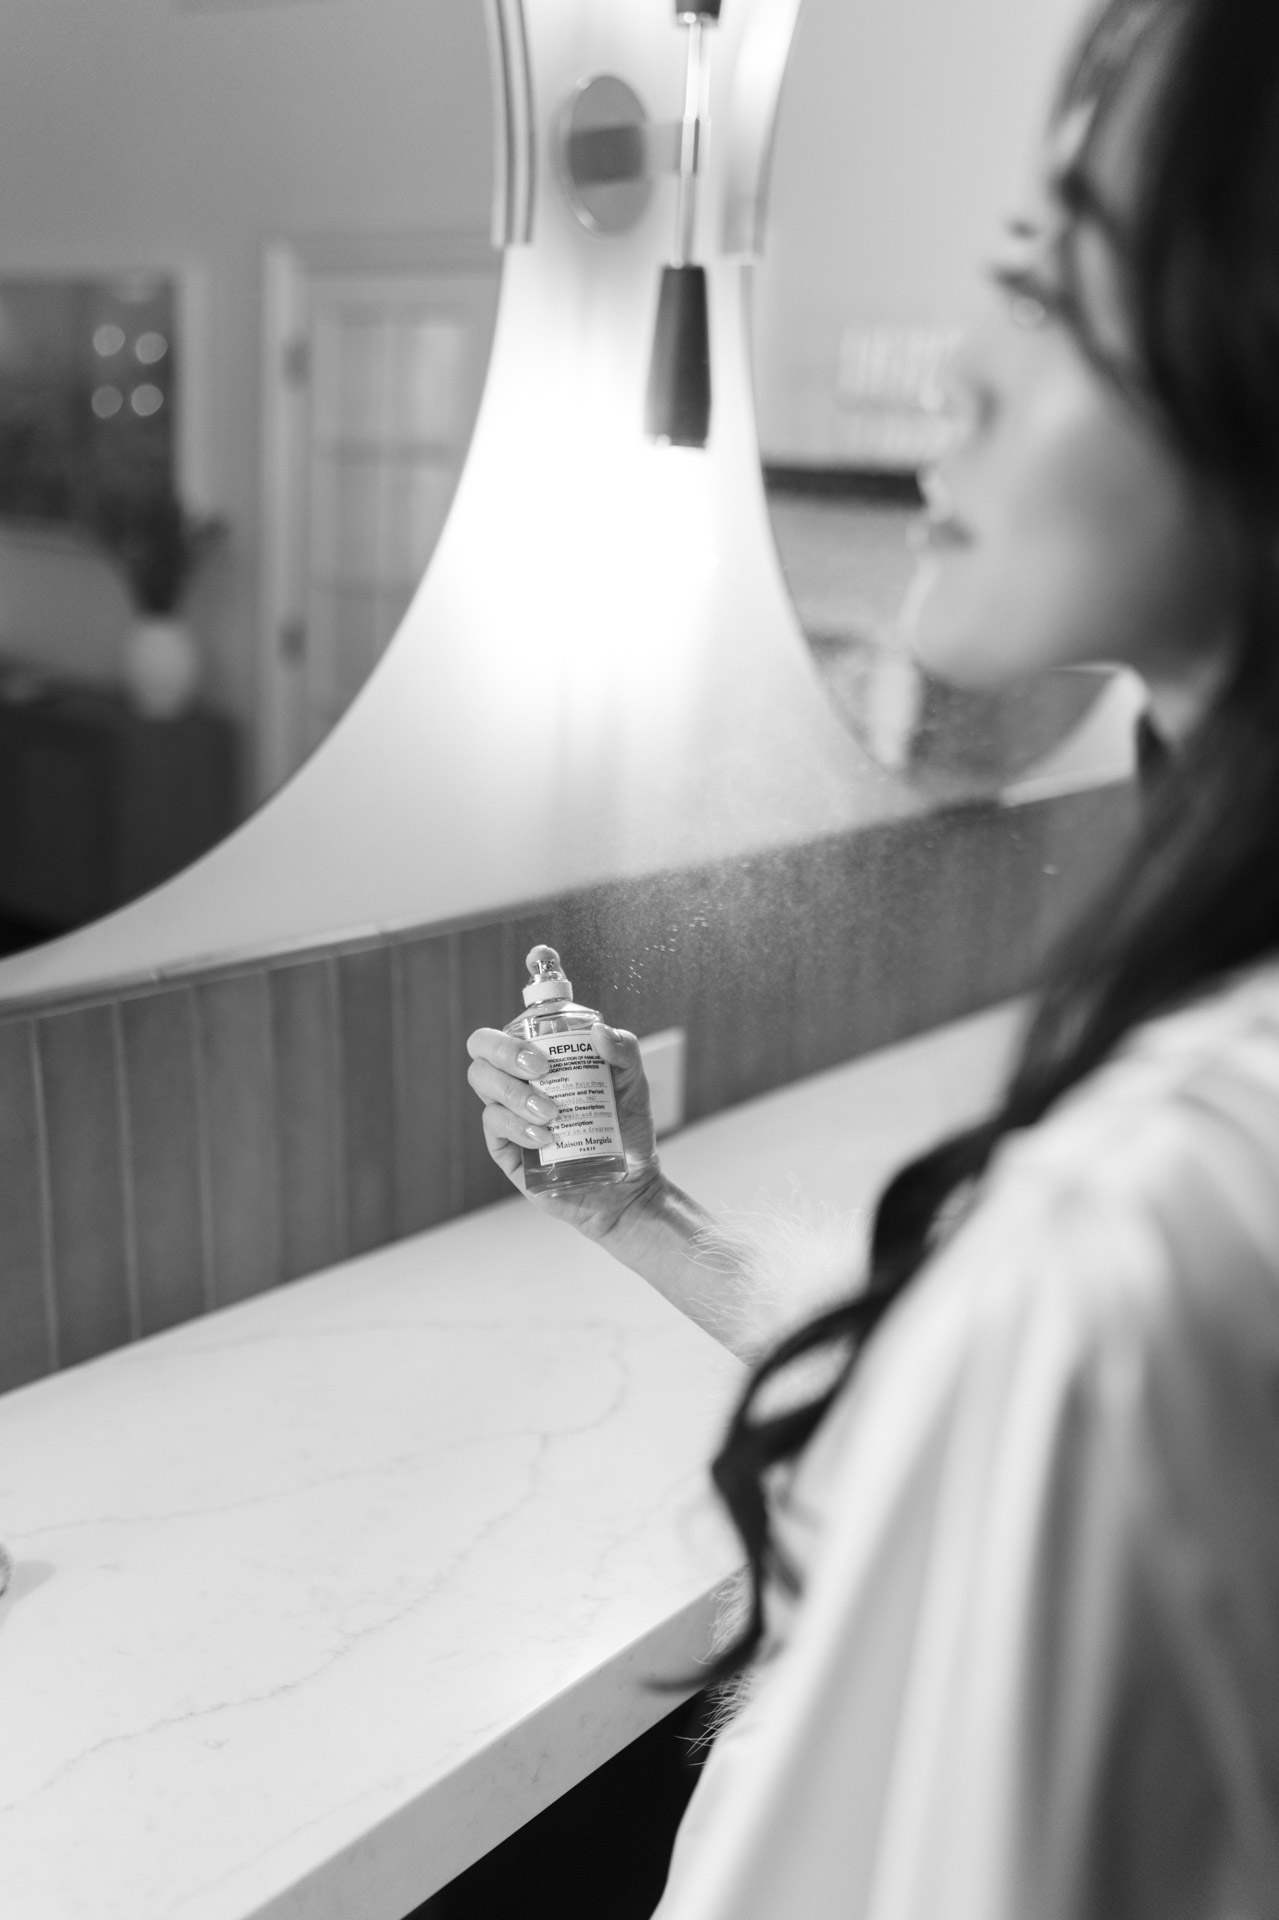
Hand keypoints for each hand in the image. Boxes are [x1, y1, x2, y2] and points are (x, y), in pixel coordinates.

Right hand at [465, 1023, 661, 1236]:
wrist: (630, 1183)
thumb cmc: (626, 1128)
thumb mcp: (634, 1083)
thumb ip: (625, 1050)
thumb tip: (597, 1031)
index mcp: (539, 1061)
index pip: (503, 1036)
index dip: (508, 1037)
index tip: (544, 1052)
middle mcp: (517, 1084)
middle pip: (481, 1056)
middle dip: (506, 1054)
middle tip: (541, 1071)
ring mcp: (509, 1117)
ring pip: (484, 1087)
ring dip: (514, 1094)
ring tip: (551, 1113)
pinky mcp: (507, 1150)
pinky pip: (494, 1127)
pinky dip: (517, 1127)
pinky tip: (545, 1137)